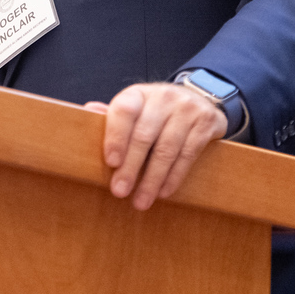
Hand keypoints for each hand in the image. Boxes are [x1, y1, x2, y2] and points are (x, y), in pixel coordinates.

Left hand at [88, 82, 225, 210]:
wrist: (198, 99)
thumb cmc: (157, 110)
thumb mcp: (136, 108)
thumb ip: (115, 115)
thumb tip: (88, 111)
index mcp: (139, 93)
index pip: (124, 111)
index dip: (116, 136)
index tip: (111, 163)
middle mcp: (164, 97)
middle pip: (144, 136)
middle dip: (131, 167)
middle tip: (120, 191)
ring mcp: (187, 109)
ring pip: (166, 149)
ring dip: (152, 179)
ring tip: (141, 200)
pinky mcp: (206, 123)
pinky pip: (188, 155)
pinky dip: (174, 177)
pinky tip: (163, 192)